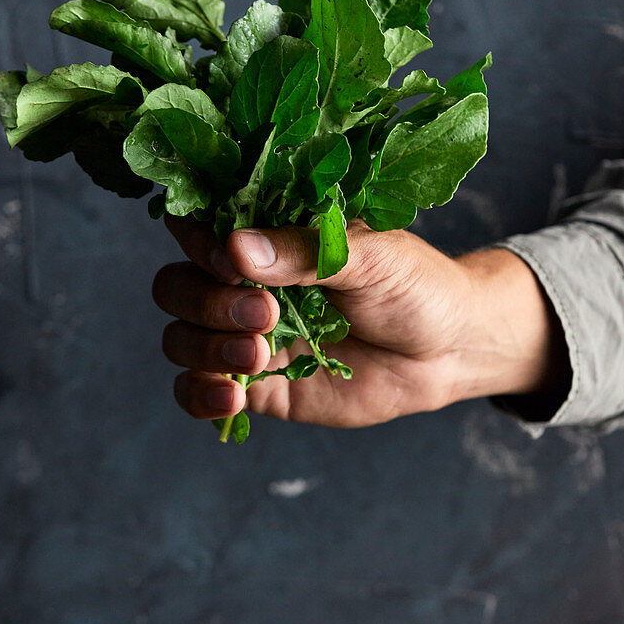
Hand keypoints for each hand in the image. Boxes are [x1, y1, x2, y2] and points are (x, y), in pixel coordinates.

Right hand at [153, 216, 568, 427]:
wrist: (446, 350)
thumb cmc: (413, 284)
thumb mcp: (371, 256)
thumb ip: (305, 252)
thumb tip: (236, 248)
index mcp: (266, 235)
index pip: (197, 225)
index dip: (197, 241)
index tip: (229, 259)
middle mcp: (243, 282)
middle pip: (176, 286)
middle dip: (205, 301)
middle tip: (262, 312)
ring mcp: (244, 335)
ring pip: (181, 337)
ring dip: (206, 347)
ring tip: (259, 355)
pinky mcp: (257, 385)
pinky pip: (200, 391)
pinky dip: (201, 396)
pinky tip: (231, 398)